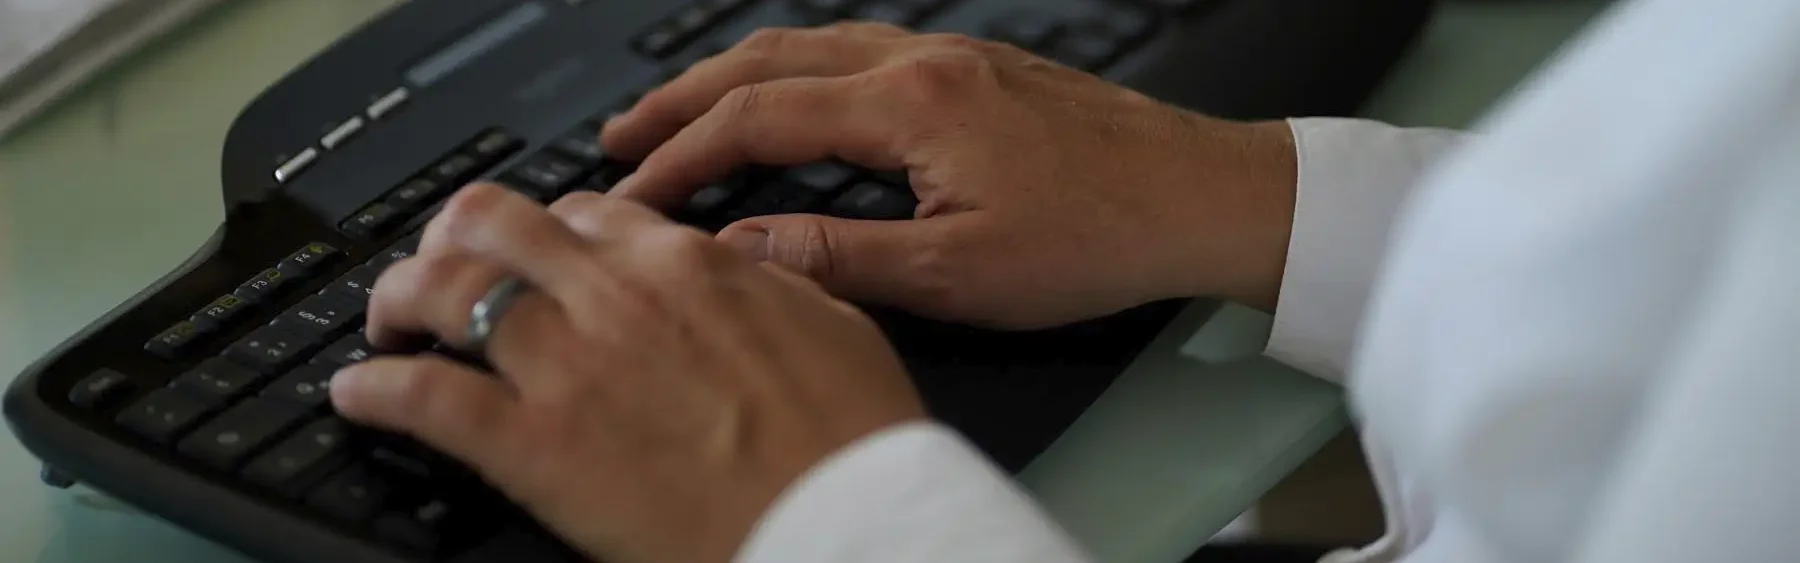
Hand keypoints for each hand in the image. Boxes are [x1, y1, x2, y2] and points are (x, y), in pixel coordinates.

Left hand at [329, 185, 926, 562]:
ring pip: (442, 290)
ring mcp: (567, 366)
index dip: (548, 229)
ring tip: (388, 325)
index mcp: (687, 264)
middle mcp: (614, 295)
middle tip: (441, 269)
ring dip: (400, 299)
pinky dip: (377, 390)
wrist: (846, 519)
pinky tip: (360, 395)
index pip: (586, 210)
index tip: (537, 252)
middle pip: (493, 225)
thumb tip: (738, 266)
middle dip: (453, 239)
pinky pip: (424, 397)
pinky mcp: (533, 445)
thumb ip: (765, 282)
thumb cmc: (852, 438)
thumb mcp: (831, 321)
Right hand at [603, 23, 1299, 327]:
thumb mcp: (961, 274)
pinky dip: (798, 73)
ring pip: (813, 46)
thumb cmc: (1102, 236)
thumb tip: (745, 251)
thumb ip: (842, 259)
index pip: (758, 120)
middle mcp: (925, 61)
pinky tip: (795, 98)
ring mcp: (954, 56)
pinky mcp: (979, 68)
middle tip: (624, 136)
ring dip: (737, 78)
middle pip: (770, 61)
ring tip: (686, 114)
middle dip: (685, 99)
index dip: (682, 158)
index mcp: (913, 105)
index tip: (631, 193)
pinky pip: (858, 50)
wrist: (1206, 197)